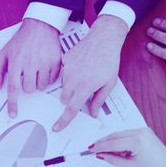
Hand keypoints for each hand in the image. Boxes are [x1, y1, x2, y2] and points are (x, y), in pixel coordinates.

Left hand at [0, 18, 61, 117]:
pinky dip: (48, 77)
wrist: (40, 26)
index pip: (14, 87)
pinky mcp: (56, 61)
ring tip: (36, 70)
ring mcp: (45, 62)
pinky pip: (52, 79)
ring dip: (38, 82)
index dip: (13, 103)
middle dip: (27, 86)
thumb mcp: (4, 53)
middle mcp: (31, 62)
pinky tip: (44, 67)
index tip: (13, 113)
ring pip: (41, 86)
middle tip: (27, 75)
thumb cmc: (21, 40)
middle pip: (29, 89)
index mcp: (17, 61)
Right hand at [53, 15, 127, 131]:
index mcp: (84, 88)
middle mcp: (73, 80)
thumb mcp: (109, 83)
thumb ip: (99, 100)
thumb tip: (93, 113)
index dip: (63, 120)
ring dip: (71, 86)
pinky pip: (63, 73)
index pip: (71, 109)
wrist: (104, 39)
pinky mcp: (64, 61)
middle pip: (65, 99)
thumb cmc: (109, 60)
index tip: (57, 127)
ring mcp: (67, 70)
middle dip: (71, 99)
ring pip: (63, 86)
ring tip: (85, 75)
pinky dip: (70, 73)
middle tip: (84, 91)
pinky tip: (81, 66)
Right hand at [89, 127, 165, 166]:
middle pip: (115, 136)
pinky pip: (126, 134)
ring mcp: (142, 130)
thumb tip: (100, 155)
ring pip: (119, 134)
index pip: (113, 143)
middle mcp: (139, 132)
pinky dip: (119, 139)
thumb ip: (113, 159)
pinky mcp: (143, 130)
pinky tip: (115, 147)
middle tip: (92, 148)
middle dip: (103, 142)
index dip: (100, 146)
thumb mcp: (130, 166)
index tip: (90, 149)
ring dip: (110, 141)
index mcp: (136, 141)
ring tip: (103, 150)